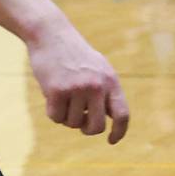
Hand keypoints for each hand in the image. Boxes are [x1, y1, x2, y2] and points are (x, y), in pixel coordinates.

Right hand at [26, 17, 129, 143]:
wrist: (51, 34)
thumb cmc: (74, 54)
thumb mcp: (98, 68)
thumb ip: (105, 92)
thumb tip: (110, 120)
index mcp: (110, 80)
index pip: (123, 114)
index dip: (120, 132)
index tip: (112, 140)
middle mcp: (97, 85)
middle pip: (96, 127)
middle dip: (86, 128)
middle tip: (79, 118)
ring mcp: (78, 88)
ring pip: (72, 124)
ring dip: (66, 114)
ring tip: (63, 91)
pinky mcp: (58, 91)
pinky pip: (56, 118)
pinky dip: (52, 110)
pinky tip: (51, 91)